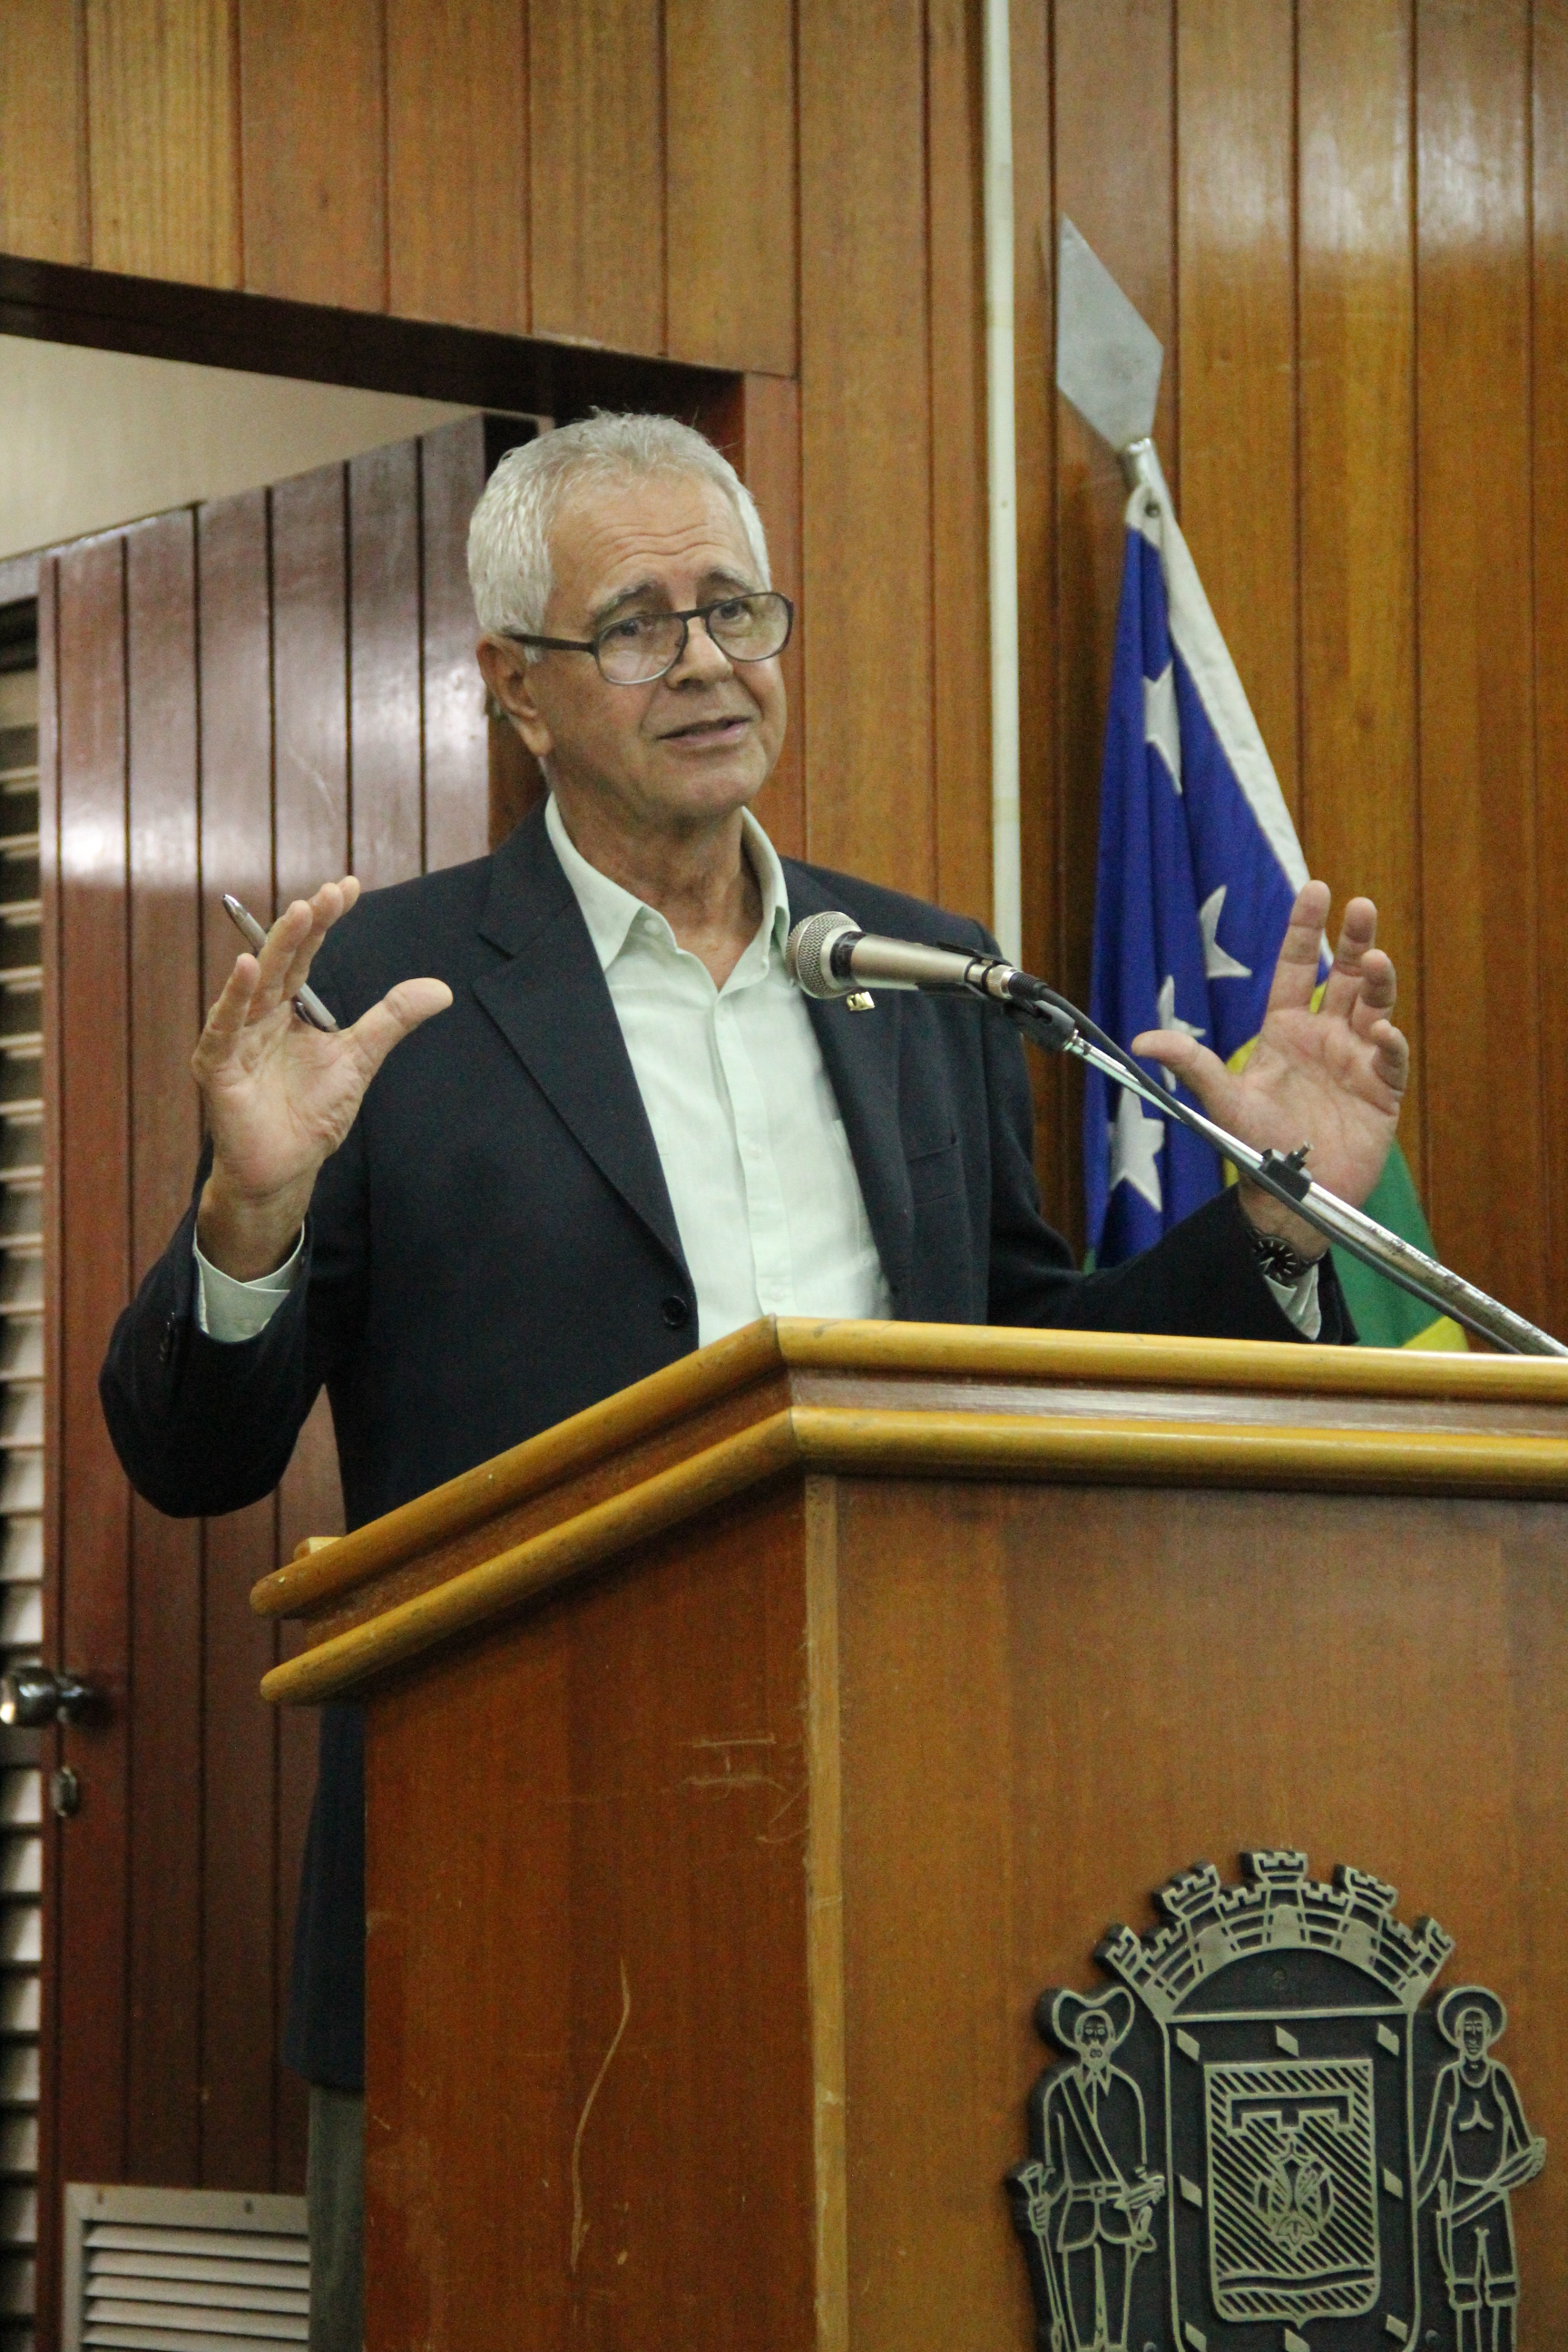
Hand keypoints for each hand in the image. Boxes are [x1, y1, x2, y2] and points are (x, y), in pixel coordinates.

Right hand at [193, 878, 451, 1278]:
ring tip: (299, 912)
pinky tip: (247, 966)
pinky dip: (234, 998)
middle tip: (328, 893)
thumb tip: (441, 989)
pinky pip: (224, 1028)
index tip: (348, 887)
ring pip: (254, 985)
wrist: (285, 1168)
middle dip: (304, 925)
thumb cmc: (312, 1113)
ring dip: (277, 948)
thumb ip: (391, 1020)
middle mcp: (259, 1015)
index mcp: (288, 1009)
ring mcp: (235, 1038)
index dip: (325, 922)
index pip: (307, 955)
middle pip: (282, 961)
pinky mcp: (218, 1067)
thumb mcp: (359, 1058)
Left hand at [1131, 881, 1406, 1258]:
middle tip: (1362, 906)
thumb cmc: (1255, 1146)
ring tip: (1376, 961)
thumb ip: (1190, 1065)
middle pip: (1344, 977)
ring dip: (1377, 982)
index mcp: (1286, 1032)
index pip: (1297, 969)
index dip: (1305, 930)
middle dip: (1355, 941)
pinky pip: (1391, 1058)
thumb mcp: (1221, 1100)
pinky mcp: (1382, 1092)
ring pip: (1374, 1006)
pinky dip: (1389, 1043)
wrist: (1289, 1196)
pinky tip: (1380, 1033)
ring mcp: (1356, 1061)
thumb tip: (1141, 1041)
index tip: (1316, 889)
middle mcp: (1324, 1038)